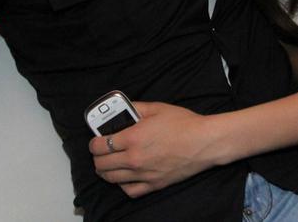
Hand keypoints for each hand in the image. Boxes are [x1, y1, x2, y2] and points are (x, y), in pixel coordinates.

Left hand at [89, 102, 217, 197]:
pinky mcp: (153, 184)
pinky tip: (124, 177)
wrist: (204, 142)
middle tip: (100, 151)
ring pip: (111, 179)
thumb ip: (135, 108)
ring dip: (105, 172)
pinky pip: (129, 190)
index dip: (93, 142)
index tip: (95, 140)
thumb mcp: (157, 108)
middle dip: (97, 157)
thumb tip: (122, 109)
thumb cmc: (184, 124)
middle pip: (101, 164)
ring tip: (107, 165)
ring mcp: (143, 174)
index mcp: (132, 137)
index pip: (100, 145)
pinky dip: (122, 185)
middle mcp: (134, 158)